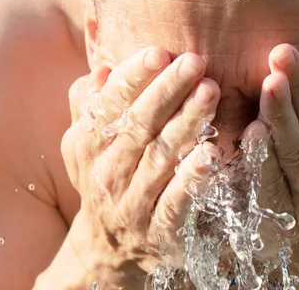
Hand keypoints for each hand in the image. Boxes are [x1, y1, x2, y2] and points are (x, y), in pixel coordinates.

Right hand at [60, 48, 220, 286]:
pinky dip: (191, 179)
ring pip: (160, 158)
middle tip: (195, 61)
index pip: (110, 104)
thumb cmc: (107, 174)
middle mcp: (107, 170)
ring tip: (210, 92)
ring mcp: (132, 202)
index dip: (133, 77)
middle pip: (138, 125)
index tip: (159, 52)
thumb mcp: (87, 140)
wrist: (108, 246)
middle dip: (167, 91)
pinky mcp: (159, 229)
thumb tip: (101, 61)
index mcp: (89, 142)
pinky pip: (175, 202)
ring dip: (186, 124)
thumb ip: (91, 100)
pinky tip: (211, 154)